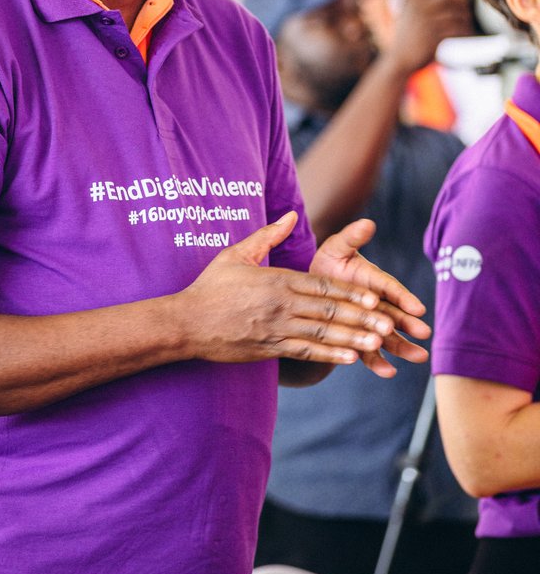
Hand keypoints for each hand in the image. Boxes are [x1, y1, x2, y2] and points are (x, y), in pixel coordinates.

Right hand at [178, 212, 396, 368]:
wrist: (186, 323)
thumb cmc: (210, 286)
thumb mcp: (236, 254)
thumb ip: (267, 236)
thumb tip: (290, 215)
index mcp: (276, 281)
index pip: (320, 286)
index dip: (349, 293)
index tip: (375, 296)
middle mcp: (280, 306)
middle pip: (327, 312)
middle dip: (360, 318)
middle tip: (388, 323)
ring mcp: (275, 330)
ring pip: (321, 335)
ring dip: (352, 338)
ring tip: (378, 341)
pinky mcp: (269, 349)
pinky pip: (305, 353)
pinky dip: (329, 357)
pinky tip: (350, 358)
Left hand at [311, 217, 430, 376]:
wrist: (310, 291)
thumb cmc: (328, 265)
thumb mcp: (337, 248)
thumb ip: (352, 238)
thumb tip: (368, 222)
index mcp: (375, 280)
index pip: (390, 288)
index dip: (402, 297)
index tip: (417, 307)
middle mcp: (377, 303)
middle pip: (394, 314)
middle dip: (408, 323)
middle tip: (424, 332)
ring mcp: (370, 324)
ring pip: (389, 336)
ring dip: (403, 347)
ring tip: (419, 357)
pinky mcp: (360, 341)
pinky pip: (369, 353)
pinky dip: (379, 363)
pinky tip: (389, 372)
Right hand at [386, 0, 473, 74]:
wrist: (399, 59)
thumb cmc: (406, 38)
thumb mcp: (405, 14)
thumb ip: (417, 1)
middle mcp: (419, 7)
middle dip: (462, 1)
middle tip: (463, 8)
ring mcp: (427, 20)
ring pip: (458, 13)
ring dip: (466, 18)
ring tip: (466, 24)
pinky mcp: (435, 35)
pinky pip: (458, 28)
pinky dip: (465, 31)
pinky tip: (464, 34)